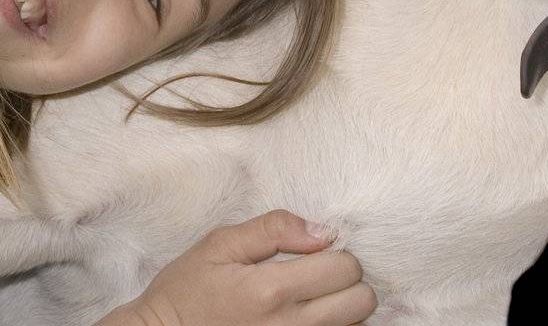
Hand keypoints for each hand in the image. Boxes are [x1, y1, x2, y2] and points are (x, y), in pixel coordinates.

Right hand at [106, 209, 376, 325]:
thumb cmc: (187, 291)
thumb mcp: (219, 245)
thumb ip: (273, 229)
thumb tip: (323, 231)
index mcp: (270, 290)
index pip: (344, 267)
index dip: (335, 253)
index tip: (314, 253)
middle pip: (361, 301)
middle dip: (347, 281)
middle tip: (318, 275)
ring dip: (342, 308)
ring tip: (310, 299)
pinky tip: (305, 318)